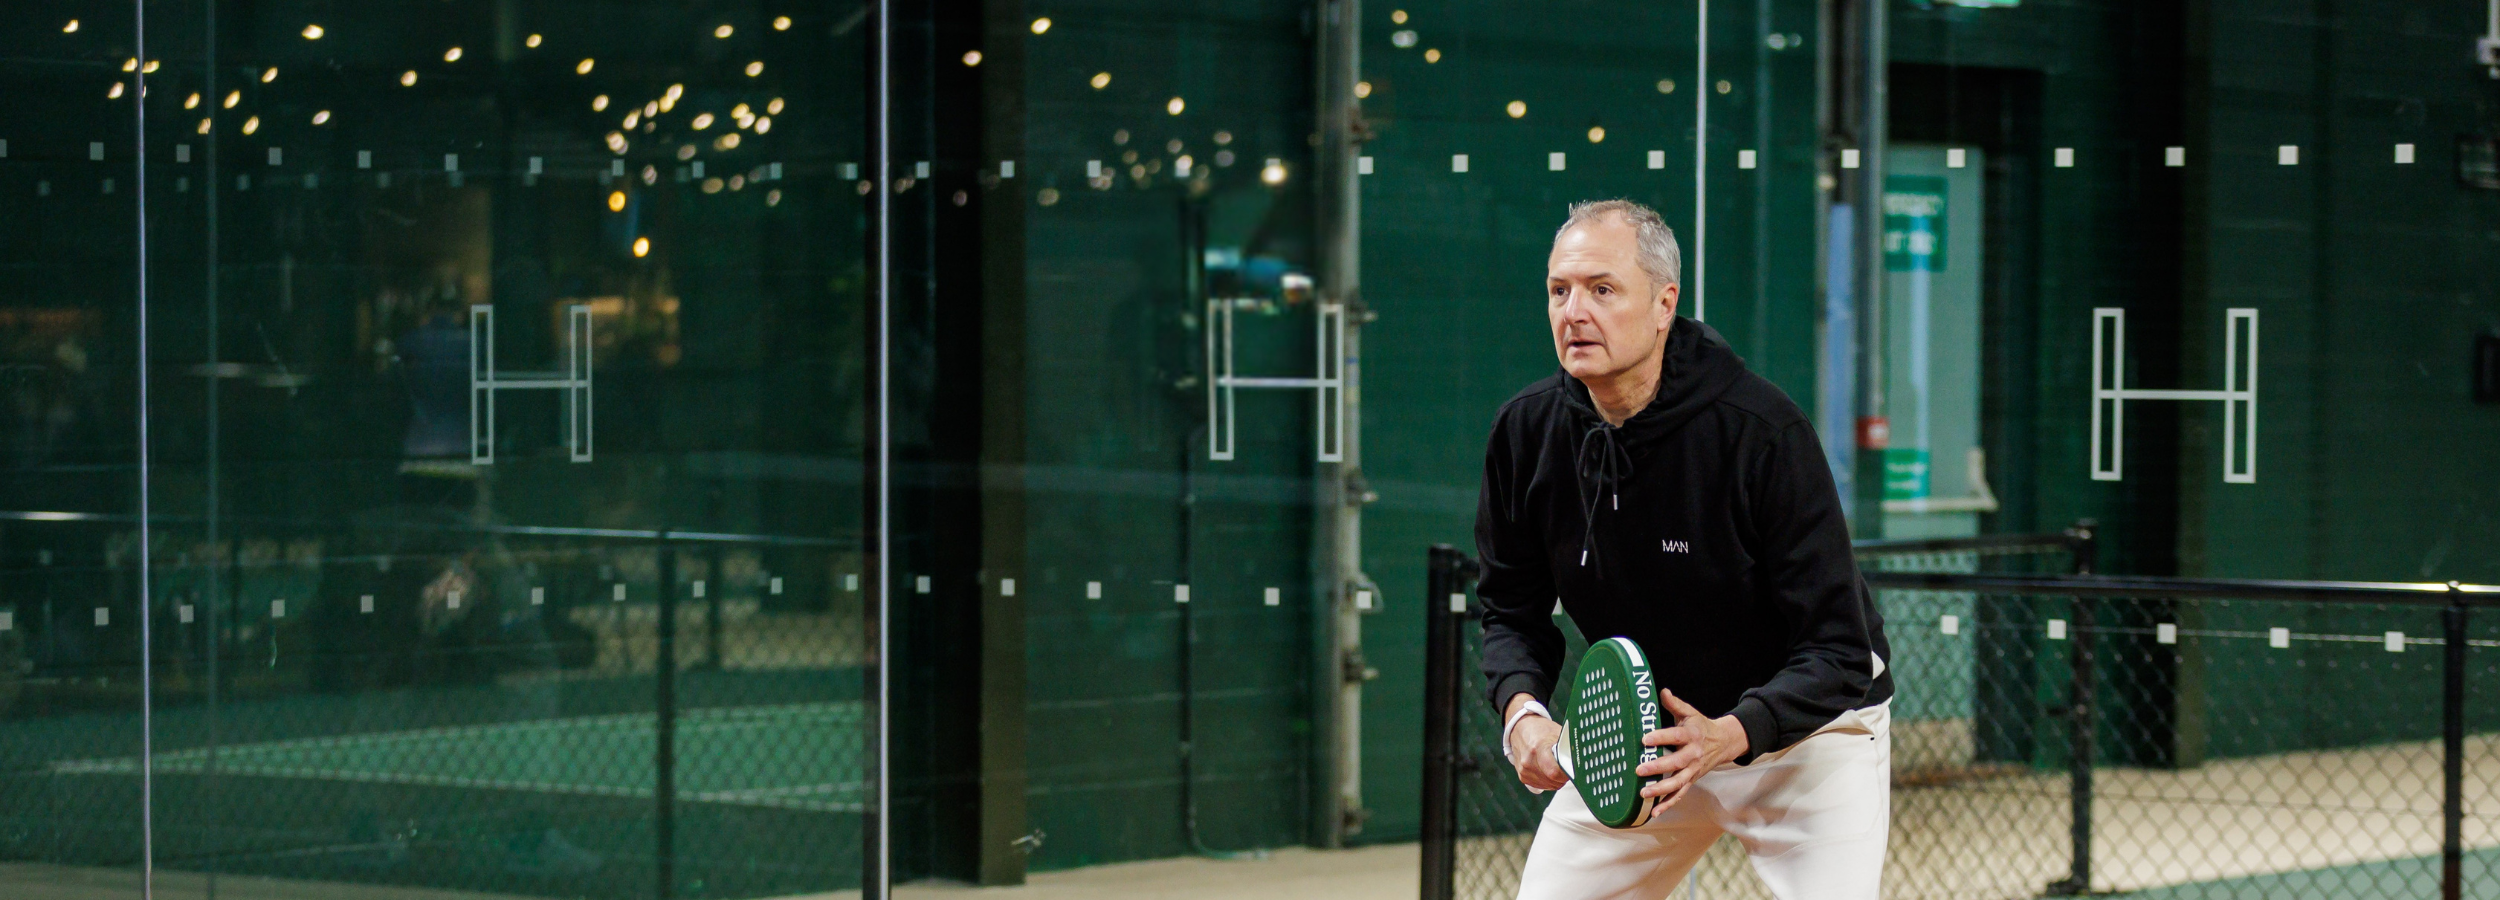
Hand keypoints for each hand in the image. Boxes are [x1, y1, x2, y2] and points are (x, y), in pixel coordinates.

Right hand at [1506, 699, 1569, 791]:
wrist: (1521, 727)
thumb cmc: (1542, 730)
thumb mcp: (1558, 733)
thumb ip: (1568, 747)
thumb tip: (1586, 758)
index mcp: (1538, 748)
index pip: (1554, 772)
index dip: (1566, 773)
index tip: (1572, 768)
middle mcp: (1528, 761)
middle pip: (1553, 781)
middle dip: (1563, 777)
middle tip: (1567, 766)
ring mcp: (1524, 770)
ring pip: (1548, 785)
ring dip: (1556, 780)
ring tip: (1557, 766)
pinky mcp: (1523, 776)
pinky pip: (1541, 785)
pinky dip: (1548, 781)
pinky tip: (1548, 769)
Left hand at [1633, 689, 1749, 809]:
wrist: (1723, 743)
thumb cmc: (1700, 726)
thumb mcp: (1689, 713)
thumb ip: (1674, 704)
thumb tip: (1662, 691)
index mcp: (1691, 735)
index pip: (1675, 736)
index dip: (1660, 737)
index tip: (1644, 739)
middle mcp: (1693, 755)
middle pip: (1676, 763)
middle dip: (1658, 767)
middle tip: (1639, 769)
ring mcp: (1693, 770)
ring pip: (1678, 782)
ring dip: (1661, 789)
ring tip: (1644, 792)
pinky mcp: (1692, 780)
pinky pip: (1680, 794)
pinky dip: (1668, 804)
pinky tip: (1654, 812)